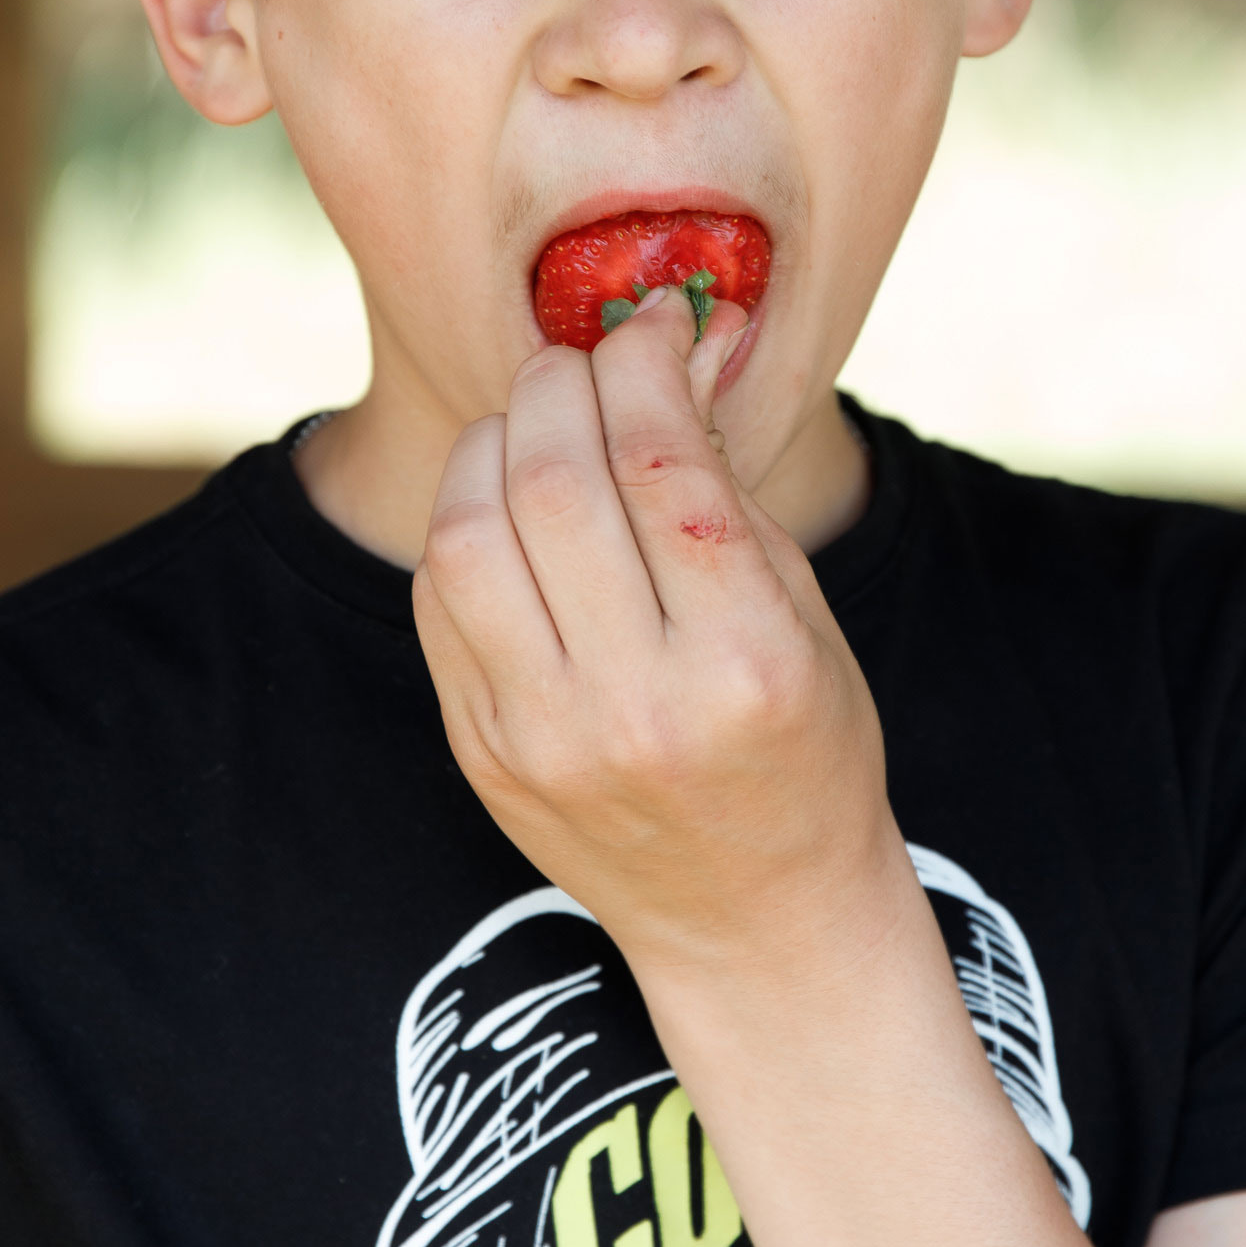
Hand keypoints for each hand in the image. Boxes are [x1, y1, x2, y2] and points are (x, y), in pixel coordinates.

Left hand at [412, 289, 900, 979]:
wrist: (757, 919)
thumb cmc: (803, 748)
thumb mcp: (805, 618)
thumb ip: (725, 487)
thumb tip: (666, 351)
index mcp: (745, 661)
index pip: (664, 462)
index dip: (645, 363)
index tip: (654, 327)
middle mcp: (637, 704)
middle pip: (553, 482)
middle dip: (560, 387)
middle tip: (582, 363)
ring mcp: (544, 738)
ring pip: (466, 535)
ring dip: (492, 447)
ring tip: (534, 428)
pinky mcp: (482, 754)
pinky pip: (440, 601)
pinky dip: (465, 525)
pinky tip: (506, 511)